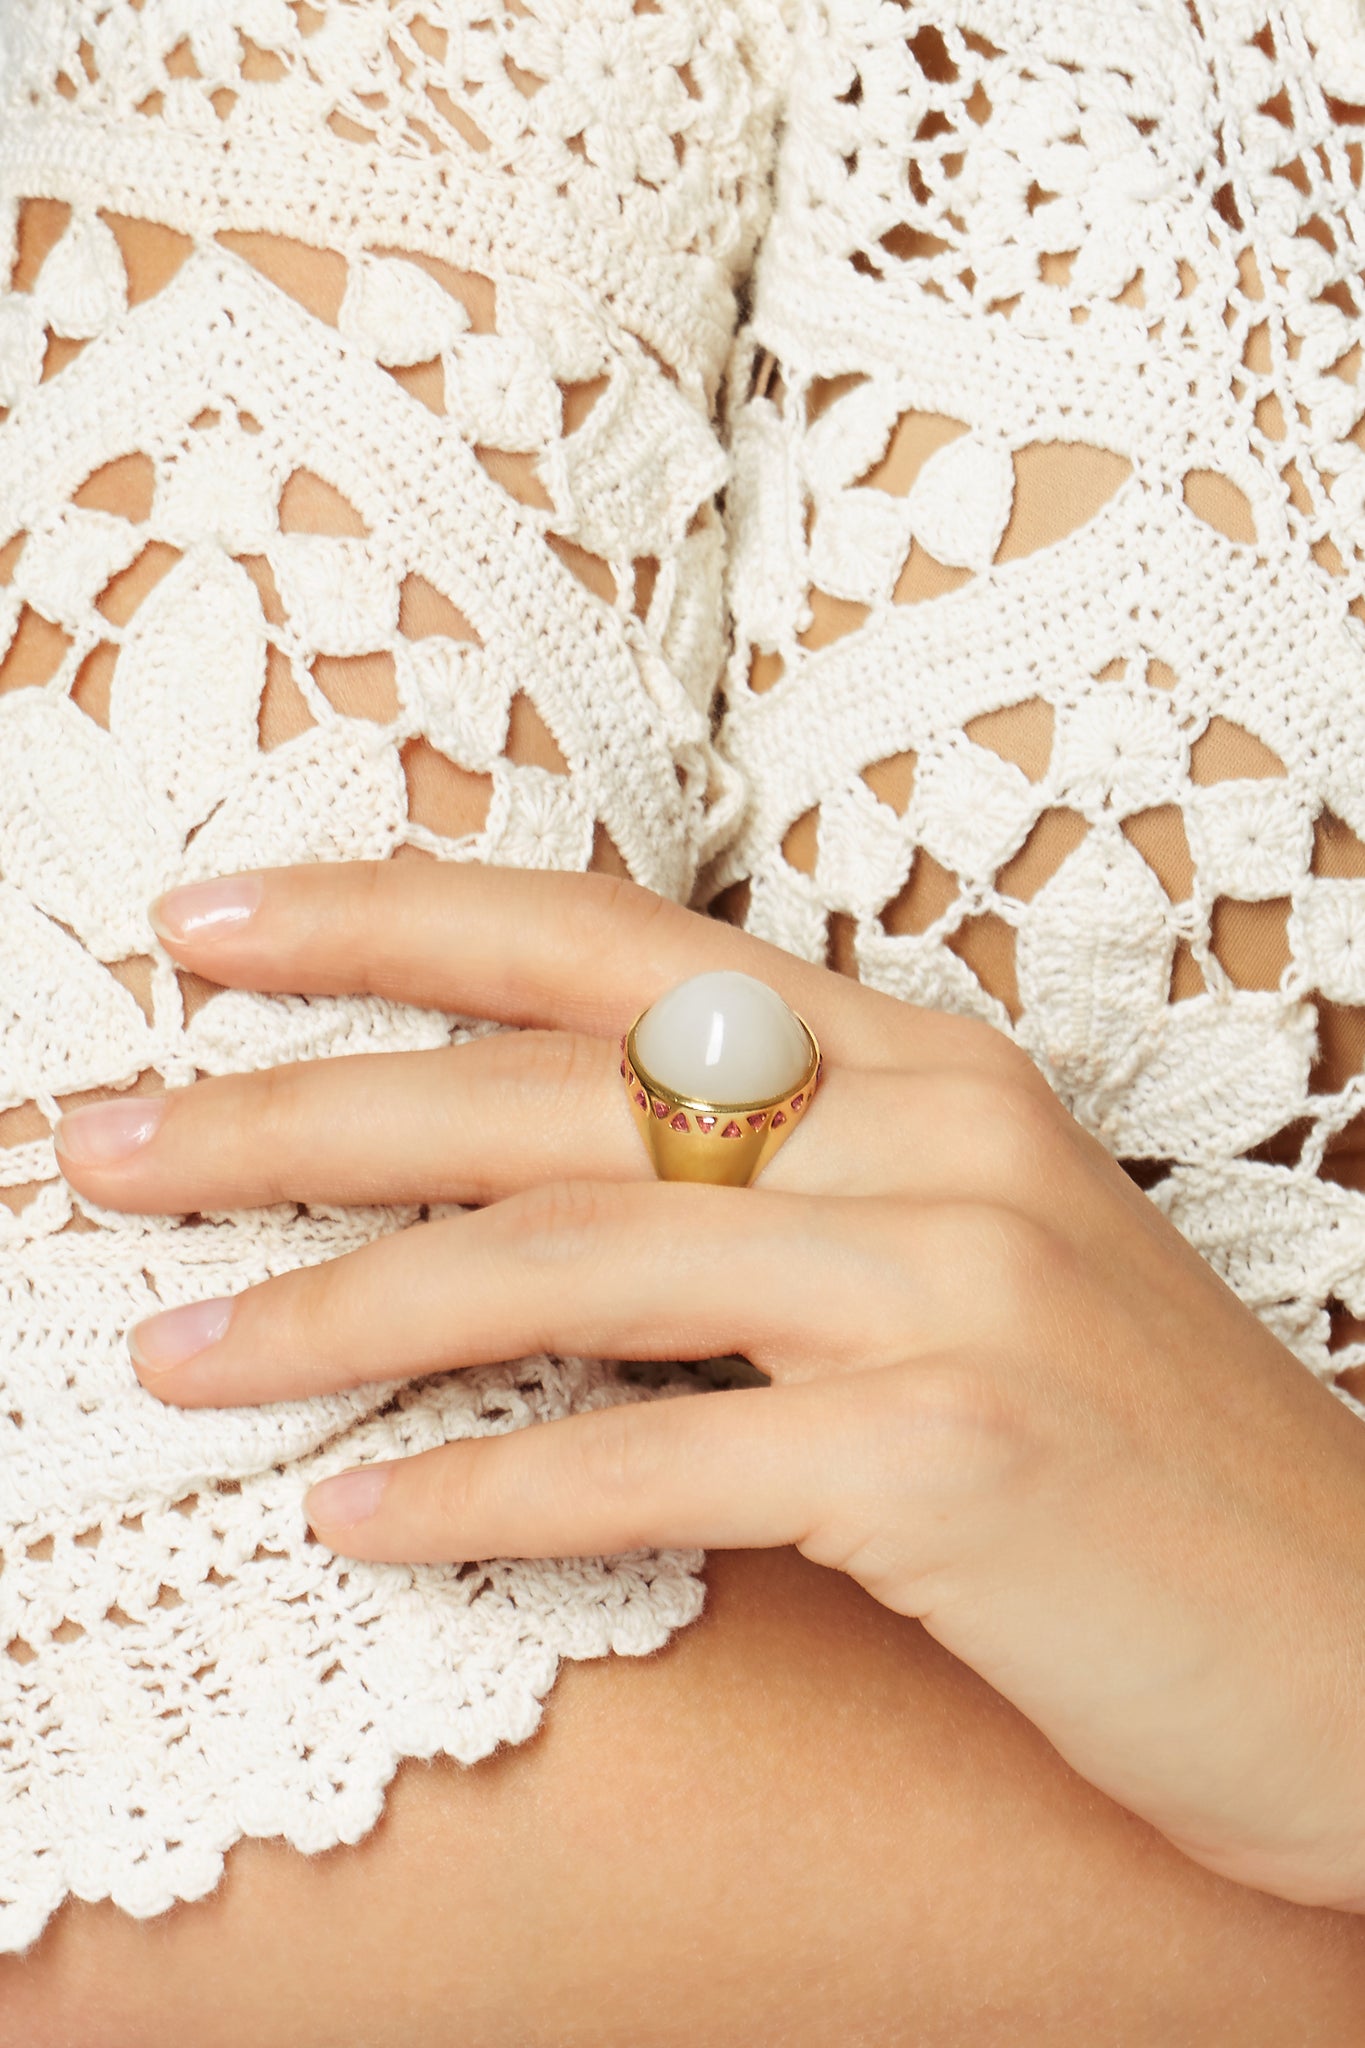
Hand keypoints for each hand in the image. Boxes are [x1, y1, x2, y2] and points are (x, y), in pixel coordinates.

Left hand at [54, 860, 1364, 1912]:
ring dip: (338, 1309)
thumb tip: (515, 1207)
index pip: (607, 942)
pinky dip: (486, 1496)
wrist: (1357, 1635)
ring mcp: (954, 1285)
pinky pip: (658, 1463)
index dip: (388, 919)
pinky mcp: (955, 1461)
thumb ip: (768, 1194)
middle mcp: (936, 1132)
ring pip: (573, 1257)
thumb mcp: (955, 1260)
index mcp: (923, 1058)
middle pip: (548, 1087)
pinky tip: (352, 1523)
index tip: (205, 923)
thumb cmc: (1127, 1448)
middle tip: (99, 1139)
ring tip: (169, 1350)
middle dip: (294, 1109)